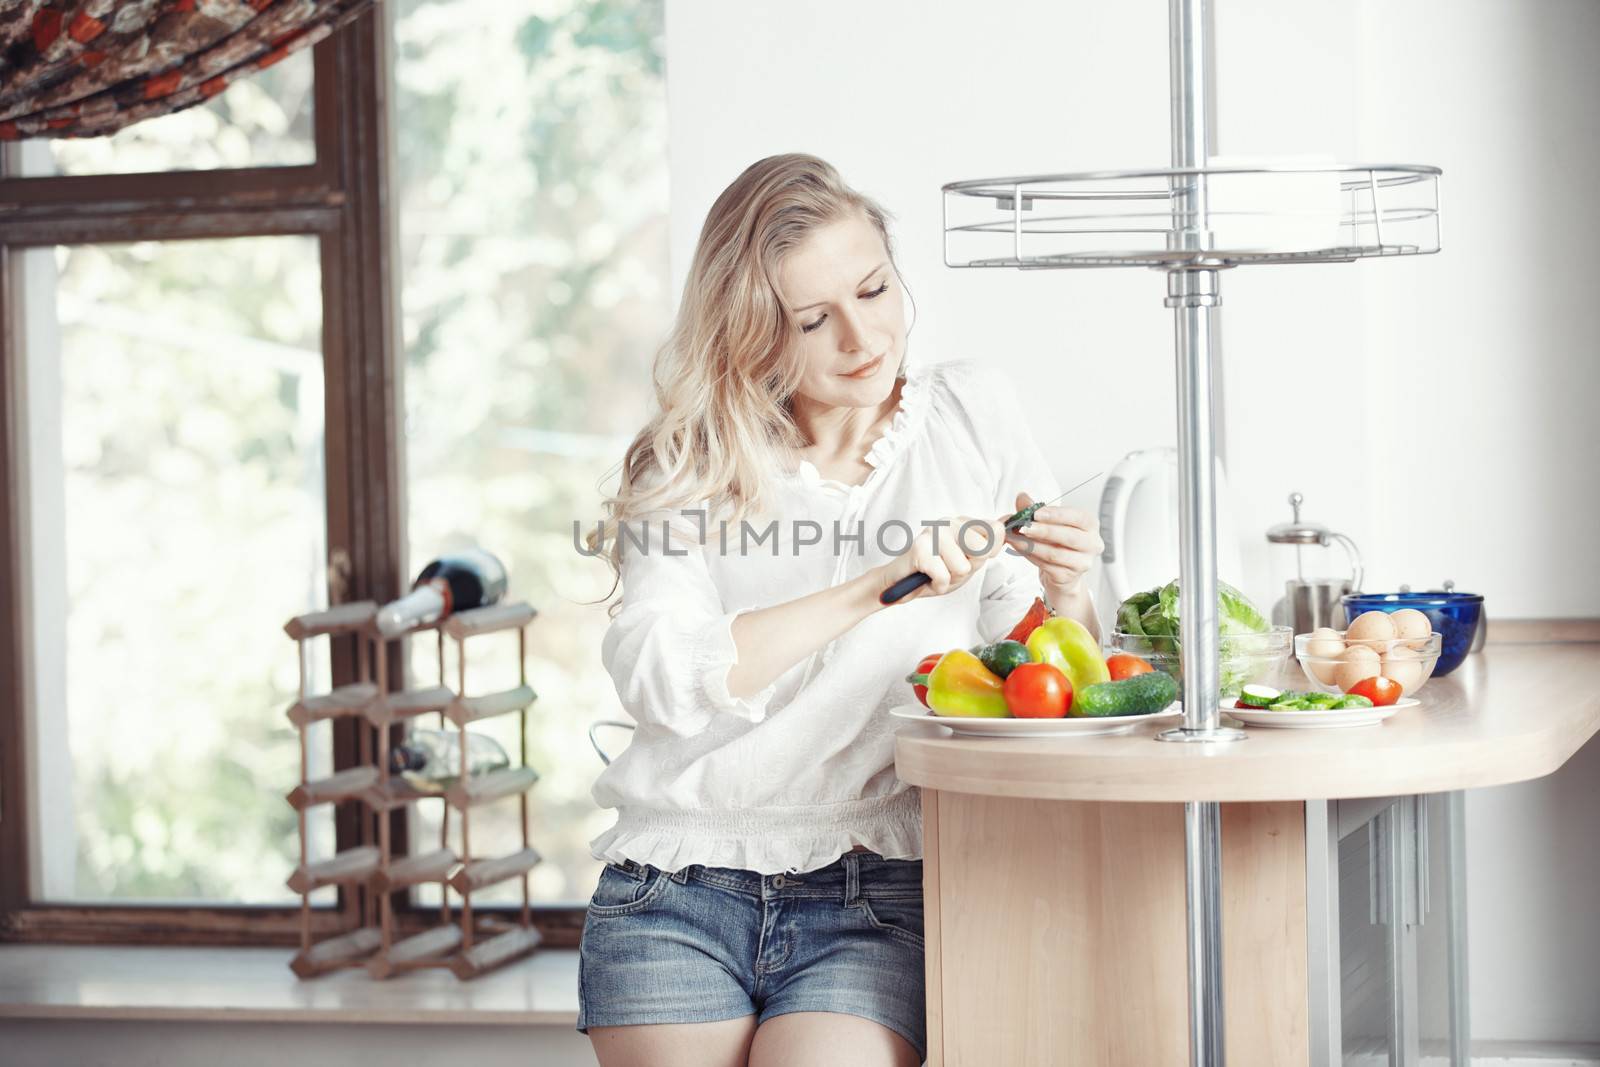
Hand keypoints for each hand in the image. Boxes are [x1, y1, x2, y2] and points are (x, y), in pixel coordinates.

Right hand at [875, 514, 1008, 604]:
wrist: (902, 584)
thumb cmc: (937, 572)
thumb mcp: (971, 562)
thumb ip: (989, 545)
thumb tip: (1004, 524)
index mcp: (964, 522)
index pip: (995, 531)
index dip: (987, 553)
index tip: (968, 558)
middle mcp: (949, 522)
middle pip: (982, 550)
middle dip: (968, 569)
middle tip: (950, 568)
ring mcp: (933, 532)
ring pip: (962, 567)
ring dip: (951, 579)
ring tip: (937, 573)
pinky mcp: (919, 548)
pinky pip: (944, 576)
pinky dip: (938, 585)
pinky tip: (928, 579)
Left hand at [1003, 492, 1103, 598]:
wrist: (1063, 572)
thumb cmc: (1058, 542)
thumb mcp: (1048, 522)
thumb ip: (1035, 509)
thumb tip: (1022, 497)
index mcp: (1090, 525)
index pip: (1079, 517)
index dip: (1057, 515)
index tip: (1037, 513)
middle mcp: (1092, 544)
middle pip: (1069, 537)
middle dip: (1043, 531)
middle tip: (1023, 527)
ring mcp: (1083, 563)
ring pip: (1056, 553)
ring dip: (1032, 545)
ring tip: (1015, 539)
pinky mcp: (1069, 577)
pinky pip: (1047, 566)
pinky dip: (1030, 557)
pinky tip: (1020, 550)